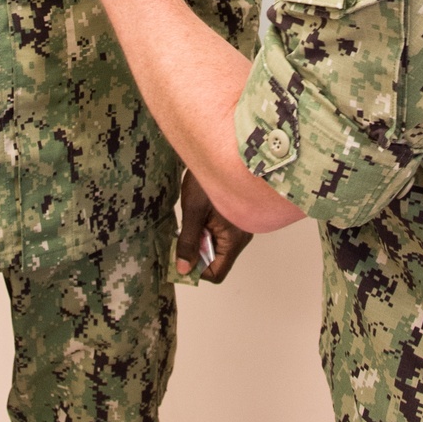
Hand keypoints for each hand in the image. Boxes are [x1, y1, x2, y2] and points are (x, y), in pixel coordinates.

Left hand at [177, 167, 252, 284]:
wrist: (217, 149)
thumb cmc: (208, 178)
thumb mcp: (194, 212)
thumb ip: (189, 242)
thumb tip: (183, 268)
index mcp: (236, 237)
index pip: (217, 272)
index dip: (197, 270)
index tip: (180, 258)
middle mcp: (242, 234)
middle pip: (218, 260)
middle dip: (198, 253)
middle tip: (182, 238)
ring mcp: (239, 225)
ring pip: (217, 246)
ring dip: (201, 239)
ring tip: (191, 222)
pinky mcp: (234, 216)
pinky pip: (220, 234)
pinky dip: (206, 230)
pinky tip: (198, 215)